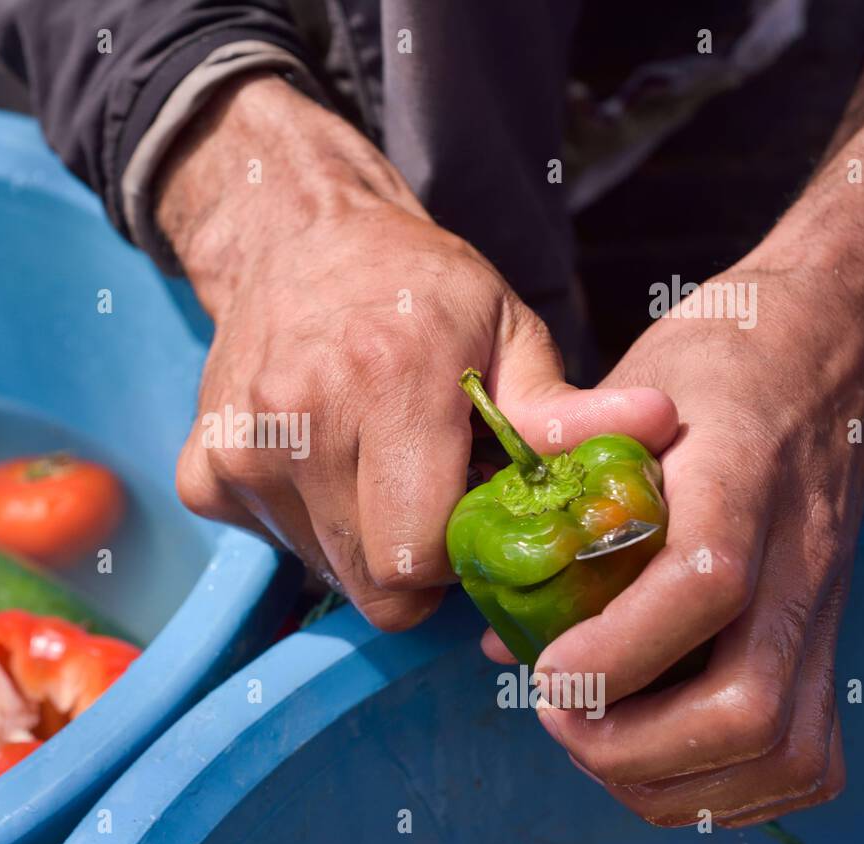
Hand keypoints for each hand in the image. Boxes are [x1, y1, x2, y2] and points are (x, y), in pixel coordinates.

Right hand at [159, 75, 675, 628]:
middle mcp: (299, 417)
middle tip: (428, 499)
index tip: (472, 517)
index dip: (459, 560)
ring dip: (360, 541)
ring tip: (375, 467)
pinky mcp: (202, 471)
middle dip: (414, 564)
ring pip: (324, 570)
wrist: (296, 240)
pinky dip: (304, 523)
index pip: (418, 559)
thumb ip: (565, 407)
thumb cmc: (419, 291)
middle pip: (372, 583)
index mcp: (388, 380)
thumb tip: (661, 427)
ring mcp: (239, 448)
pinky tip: (320, 463)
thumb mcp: (507, 332)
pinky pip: (272, 543)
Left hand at [507, 258, 863, 825]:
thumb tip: (498, 633)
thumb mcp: (622, 396)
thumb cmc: (714, 366)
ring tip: (598, 747)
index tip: (546, 674)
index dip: (618, 650)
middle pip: (747, 701)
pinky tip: (660, 763)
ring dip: (675, 780)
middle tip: (557, 720)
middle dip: (633, 744)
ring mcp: (821, 604)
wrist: (827, 348)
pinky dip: (728, 787)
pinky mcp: (829, 636)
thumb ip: (556, 493)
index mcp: (734, 474)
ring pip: (784, 747)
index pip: (704, 582)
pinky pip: (807, 754)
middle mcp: (794, 553)